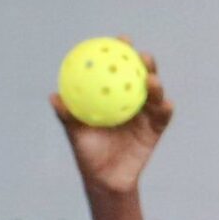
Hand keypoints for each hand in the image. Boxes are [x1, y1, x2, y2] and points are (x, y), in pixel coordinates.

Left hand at [53, 46, 173, 195]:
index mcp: (112, 93)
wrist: (106, 179)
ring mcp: (145, 113)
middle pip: (141, 74)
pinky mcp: (156, 128)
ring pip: (154, 92)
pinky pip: (163, 116)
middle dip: (144, 60)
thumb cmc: (88, 153)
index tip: (120, 40)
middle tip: (140, 55)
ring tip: (151, 80)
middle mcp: (131, 98)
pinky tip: (164, 104)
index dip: (120, 51)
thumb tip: (54, 97)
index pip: (117, 68)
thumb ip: (67, 115)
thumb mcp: (75, 134)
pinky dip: (165, 108)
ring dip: (156, 83)